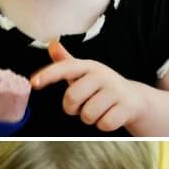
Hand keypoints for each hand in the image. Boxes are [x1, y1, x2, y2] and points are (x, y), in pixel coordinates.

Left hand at [30, 40, 145, 131]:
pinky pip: (104, 124)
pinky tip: (110, 115)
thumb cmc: (101, 87)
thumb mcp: (84, 73)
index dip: (47, 75)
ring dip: (89, 118)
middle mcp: (102, 75)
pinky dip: (103, 125)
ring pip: (87, 114)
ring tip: (98, 110)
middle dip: (72, 108)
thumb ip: (65, 62)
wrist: (135, 99)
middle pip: (72, 97)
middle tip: (81, 106)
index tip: (34, 83)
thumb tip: (51, 43)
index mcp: (88, 66)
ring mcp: (117, 90)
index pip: (64, 68)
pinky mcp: (128, 107)